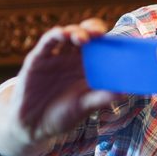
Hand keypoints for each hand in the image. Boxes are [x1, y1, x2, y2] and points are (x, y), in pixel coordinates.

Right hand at [12, 18, 120, 139]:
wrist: (32, 126)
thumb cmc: (63, 116)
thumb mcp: (84, 107)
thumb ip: (101, 98)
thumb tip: (124, 93)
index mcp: (90, 67)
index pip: (103, 47)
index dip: (111, 41)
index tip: (121, 41)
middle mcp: (75, 59)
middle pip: (88, 35)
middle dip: (94, 30)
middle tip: (99, 34)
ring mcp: (57, 57)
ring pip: (68, 35)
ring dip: (76, 31)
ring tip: (82, 38)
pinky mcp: (38, 59)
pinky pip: (47, 43)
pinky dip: (55, 36)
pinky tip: (62, 34)